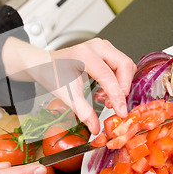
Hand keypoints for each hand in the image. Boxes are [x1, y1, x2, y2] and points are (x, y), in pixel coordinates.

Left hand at [1, 37, 135, 133]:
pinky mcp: (107, 52)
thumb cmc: (53, 74)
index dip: (118, 96)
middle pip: (125, 65)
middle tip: (114, 105)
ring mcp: (103, 47)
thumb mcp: (67, 95)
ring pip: (126, 66)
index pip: (109, 76)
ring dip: (121, 85)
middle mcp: (97, 46)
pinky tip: (103, 92)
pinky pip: (121, 67)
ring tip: (105, 99)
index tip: (121, 112)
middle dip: (123, 88)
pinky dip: (118, 82)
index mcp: (85, 54)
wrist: (46, 65)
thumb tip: (96, 127)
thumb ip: (83, 111)